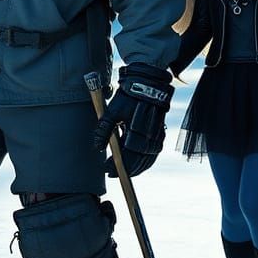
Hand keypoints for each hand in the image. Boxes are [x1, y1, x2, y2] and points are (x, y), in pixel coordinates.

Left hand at [93, 62, 173, 176]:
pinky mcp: (161, 134)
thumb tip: (97, 147)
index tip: (106, 169)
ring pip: (148, 159)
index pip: (127, 155)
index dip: (117, 164)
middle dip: (126, 170)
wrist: (149, 83)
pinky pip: (154, 153)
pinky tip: (138, 165)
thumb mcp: (113, 111)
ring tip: (123, 172)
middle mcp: (150, 135)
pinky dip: (146, 162)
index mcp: (137, 130)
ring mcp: (158, 135)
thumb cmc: (129, 96)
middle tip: (112, 173)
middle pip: (139, 161)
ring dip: (136, 168)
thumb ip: (104, 129)